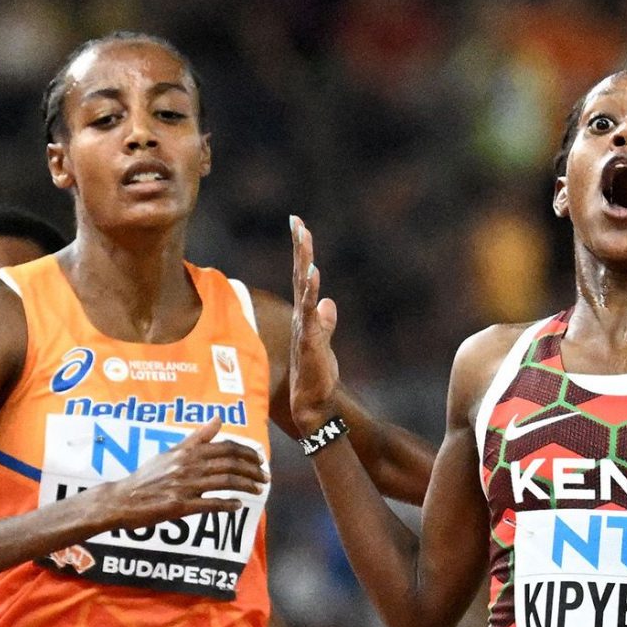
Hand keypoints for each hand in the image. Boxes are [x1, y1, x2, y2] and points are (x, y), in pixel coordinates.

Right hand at [93, 417, 267, 531]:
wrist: (122, 499)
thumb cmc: (146, 477)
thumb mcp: (171, 452)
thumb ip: (197, 438)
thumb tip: (218, 418)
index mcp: (187, 452)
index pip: (226, 447)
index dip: (247, 453)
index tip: (259, 460)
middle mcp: (188, 466)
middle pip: (230, 464)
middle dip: (252, 470)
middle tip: (265, 477)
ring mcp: (184, 487)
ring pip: (225, 483)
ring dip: (246, 486)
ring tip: (258, 490)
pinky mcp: (180, 506)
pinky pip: (210, 505)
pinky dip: (227, 505)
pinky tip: (238, 506)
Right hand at [288, 215, 341, 435]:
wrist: (312, 405)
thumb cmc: (317, 377)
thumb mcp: (325, 344)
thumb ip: (326, 323)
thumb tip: (329, 303)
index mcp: (305, 316)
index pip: (302, 279)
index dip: (301, 253)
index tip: (299, 226)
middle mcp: (301, 317)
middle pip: (299, 276)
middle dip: (299, 248)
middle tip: (297, 222)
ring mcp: (304, 328)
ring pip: (303, 289)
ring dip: (303, 263)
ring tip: (304, 239)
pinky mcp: (309, 340)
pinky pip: (310, 311)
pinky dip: (311, 292)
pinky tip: (313, 274)